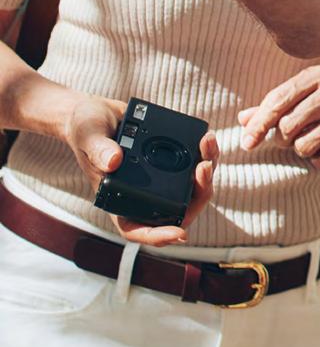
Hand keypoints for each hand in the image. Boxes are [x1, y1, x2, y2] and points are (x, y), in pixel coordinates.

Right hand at [62, 92, 219, 245]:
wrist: (97, 110)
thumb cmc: (85, 129)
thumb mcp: (87, 136)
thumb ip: (98, 149)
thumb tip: (114, 162)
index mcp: (119, 200)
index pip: (138, 229)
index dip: (159, 236)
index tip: (179, 233)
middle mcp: (143, 193)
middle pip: (178, 209)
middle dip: (198, 194)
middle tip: (203, 168)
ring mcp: (159, 178)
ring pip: (191, 187)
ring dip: (207, 172)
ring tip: (208, 144)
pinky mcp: (170, 158)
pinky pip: (193, 163)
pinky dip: (205, 153)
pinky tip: (207, 138)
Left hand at [239, 66, 319, 168]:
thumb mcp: (309, 91)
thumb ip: (275, 104)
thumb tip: (242, 119)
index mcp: (318, 76)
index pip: (278, 100)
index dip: (258, 124)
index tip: (246, 143)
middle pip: (289, 126)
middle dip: (281, 139)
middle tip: (288, 139)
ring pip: (305, 146)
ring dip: (302, 150)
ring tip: (311, 141)